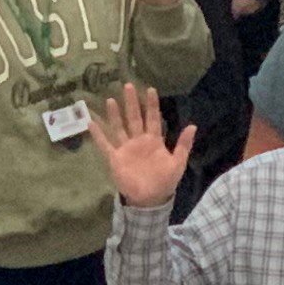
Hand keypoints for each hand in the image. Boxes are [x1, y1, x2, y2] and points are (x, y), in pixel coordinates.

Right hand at [86, 86, 196, 207]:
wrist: (150, 199)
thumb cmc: (165, 181)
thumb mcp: (178, 162)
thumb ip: (183, 144)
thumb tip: (193, 125)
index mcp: (154, 141)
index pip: (152, 118)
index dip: (151, 105)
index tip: (150, 89)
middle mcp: (139, 141)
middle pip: (134, 118)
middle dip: (132, 103)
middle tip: (128, 85)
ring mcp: (126, 148)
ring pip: (119, 128)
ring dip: (115, 115)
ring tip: (111, 99)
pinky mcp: (115, 158)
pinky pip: (105, 145)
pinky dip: (98, 135)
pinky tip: (90, 123)